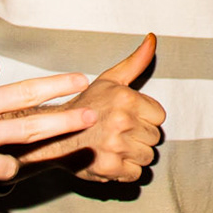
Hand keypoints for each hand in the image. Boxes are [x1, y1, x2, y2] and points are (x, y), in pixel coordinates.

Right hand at [14, 34, 163, 182]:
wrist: (53, 135)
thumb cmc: (85, 106)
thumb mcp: (110, 80)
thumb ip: (135, 62)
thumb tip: (152, 38)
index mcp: (125, 98)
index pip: (159, 116)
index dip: (144, 118)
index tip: (126, 117)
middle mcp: (122, 121)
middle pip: (154, 137)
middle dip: (139, 136)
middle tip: (117, 132)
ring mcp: (116, 146)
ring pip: (147, 156)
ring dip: (133, 154)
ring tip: (114, 145)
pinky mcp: (110, 168)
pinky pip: (136, 174)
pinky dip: (125, 171)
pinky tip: (110, 159)